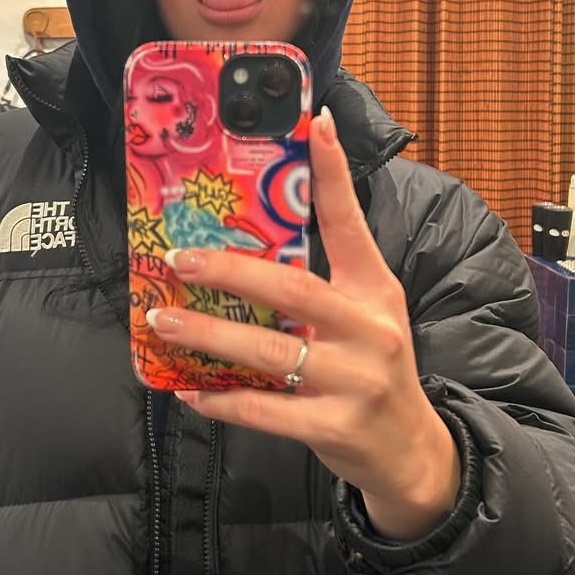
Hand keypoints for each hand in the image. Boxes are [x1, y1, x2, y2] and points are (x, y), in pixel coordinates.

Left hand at [148, 106, 461, 540]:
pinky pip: (266, 411)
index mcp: (375, 292)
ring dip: (209, 335)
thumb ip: (325, 280)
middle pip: (293, 289)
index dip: (333, 172)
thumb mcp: (368, 315)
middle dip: (230, 271)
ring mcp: (354, 380)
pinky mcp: (334, 427)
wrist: (411, 451)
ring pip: (271, 352)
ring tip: (163, 321)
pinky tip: (189, 390)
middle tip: (179, 260)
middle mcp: (369, 330)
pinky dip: (222, 400)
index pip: (350, 223)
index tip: (313, 123)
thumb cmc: (376, 371)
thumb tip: (256, 240)